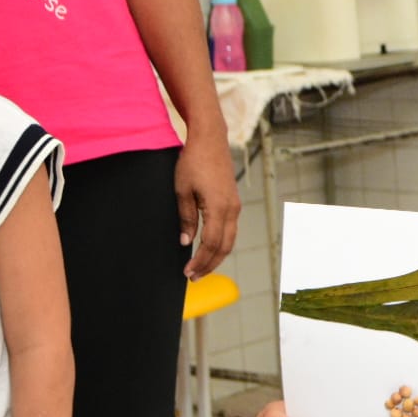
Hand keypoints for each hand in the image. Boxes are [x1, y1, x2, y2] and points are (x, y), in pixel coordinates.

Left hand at [176, 131, 239, 278]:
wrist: (210, 139)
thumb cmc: (193, 161)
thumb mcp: (182, 190)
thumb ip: (186, 218)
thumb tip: (186, 241)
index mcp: (218, 207)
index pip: (211, 243)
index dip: (200, 261)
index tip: (187, 272)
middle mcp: (232, 209)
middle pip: (224, 247)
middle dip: (209, 264)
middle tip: (194, 277)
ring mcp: (235, 205)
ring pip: (230, 240)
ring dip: (216, 256)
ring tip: (201, 267)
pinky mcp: (233, 201)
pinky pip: (230, 229)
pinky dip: (221, 244)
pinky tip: (209, 248)